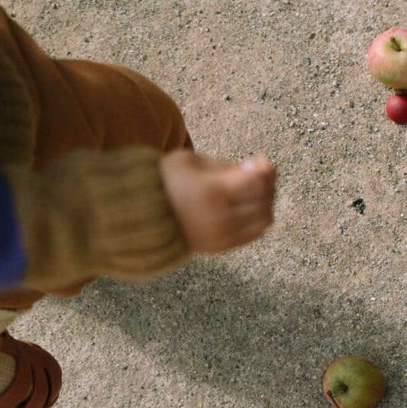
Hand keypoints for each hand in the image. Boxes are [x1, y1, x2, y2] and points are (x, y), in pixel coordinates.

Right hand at [161, 151, 276, 254]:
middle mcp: (220, 218)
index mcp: (210, 193)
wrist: (139, 215)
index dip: (265, 169)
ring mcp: (222, 236)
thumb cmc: (166, 181)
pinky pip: (254, 233)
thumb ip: (226, 166)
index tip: (259, 160)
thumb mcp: (191, 162)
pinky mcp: (221, 247)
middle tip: (258, 173)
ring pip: (264, 220)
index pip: (256, 183)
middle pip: (264, 201)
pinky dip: (257, 218)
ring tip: (252, 190)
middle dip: (267, 184)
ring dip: (265, 202)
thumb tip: (258, 167)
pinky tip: (247, 206)